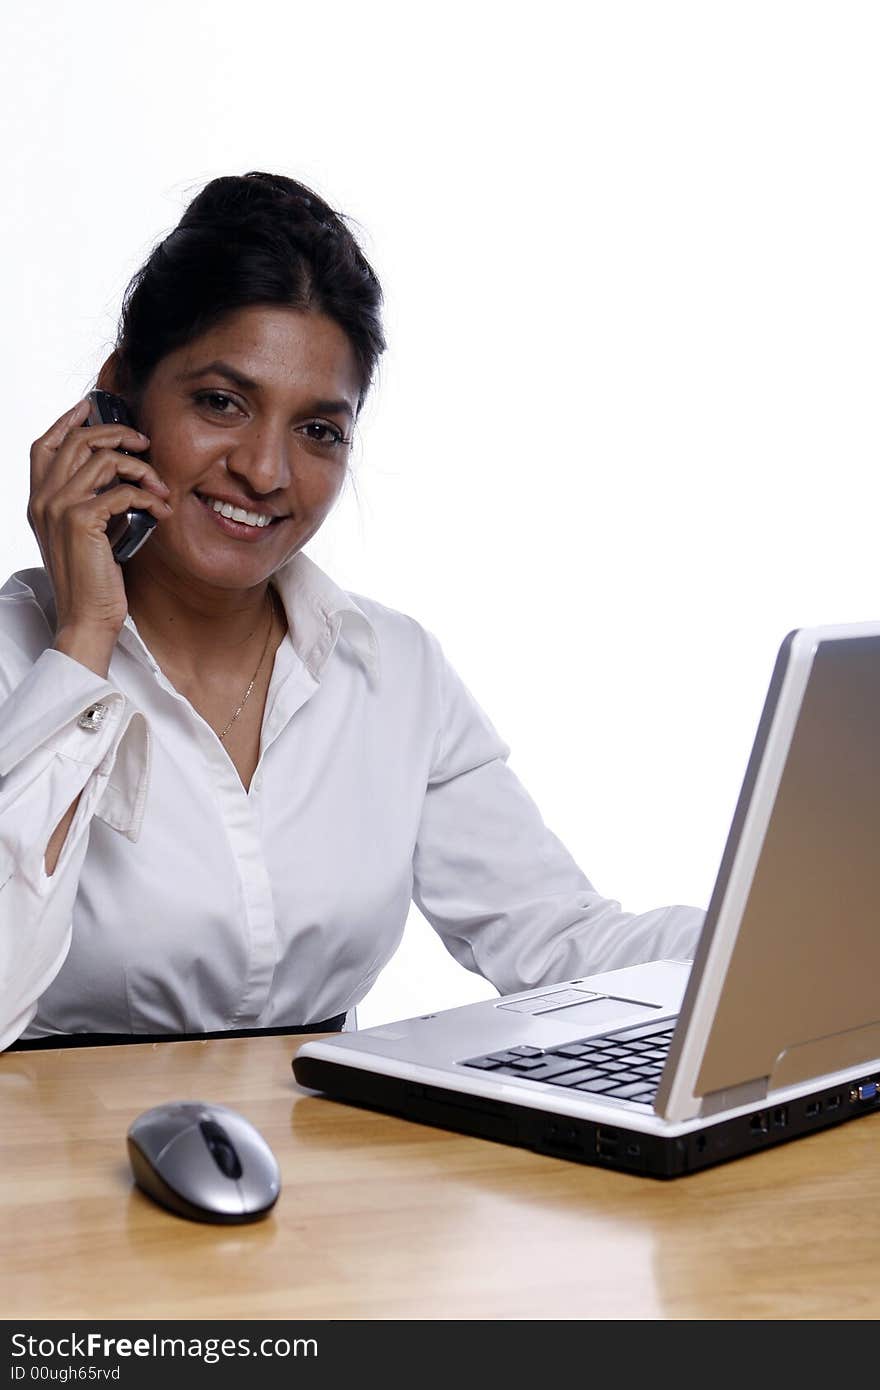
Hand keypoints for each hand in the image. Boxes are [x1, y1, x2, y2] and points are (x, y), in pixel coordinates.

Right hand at [28, 398, 172, 637]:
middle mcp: (43, 499)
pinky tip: (162, 510)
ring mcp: (59, 508)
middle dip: (117, 433)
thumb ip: (91, 501)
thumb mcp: (87, 532)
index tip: (92, 406)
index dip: (68, 420)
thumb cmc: (93, 580)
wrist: (87, 617)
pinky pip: (123, 491)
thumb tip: (120, 473)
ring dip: (142, 469)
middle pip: (78, 440)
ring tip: (161, 487)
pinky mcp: (82, 521)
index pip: (44, 445)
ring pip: (104, 460)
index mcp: (39, 500)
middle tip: (144, 443)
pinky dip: (149, 497)